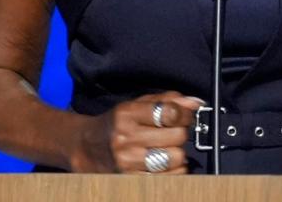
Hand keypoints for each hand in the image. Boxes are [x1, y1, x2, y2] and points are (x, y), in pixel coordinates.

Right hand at [72, 90, 202, 173]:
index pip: (170, 113)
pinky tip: (164, 163)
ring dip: (178, 154)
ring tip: (167, 149)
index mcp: (127, 114)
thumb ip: (168, 100)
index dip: (185, 114)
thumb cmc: (117, 124)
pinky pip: (170, 178)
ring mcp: (128, 162)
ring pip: (176, 159)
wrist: (86, 148)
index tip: (186, 116)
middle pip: (177, 137)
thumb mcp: (137, 104)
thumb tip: (195, 103)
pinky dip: (174, 171)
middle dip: (181, 134)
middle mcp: (126, 138)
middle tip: (173, 133)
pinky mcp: (131, 180)